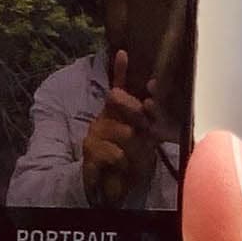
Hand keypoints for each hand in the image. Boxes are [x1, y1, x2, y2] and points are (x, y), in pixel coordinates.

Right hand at [82, 50, 162, 205]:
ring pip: (125, 131)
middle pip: (118, 98)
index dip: (120, 70)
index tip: (123, 53)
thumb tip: (151, 97)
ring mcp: (94, 133)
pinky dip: (125, 163)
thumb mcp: (144, 136)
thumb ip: (148, 117)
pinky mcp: (90, 150)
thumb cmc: (131, 159)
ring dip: (136, 147)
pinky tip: (123, 167)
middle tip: (146, 127)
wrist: (111, 187)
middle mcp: (104, 117)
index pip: (117, 85)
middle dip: (136, 110)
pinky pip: (116, 153)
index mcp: (117, 111)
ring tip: (135, 156)